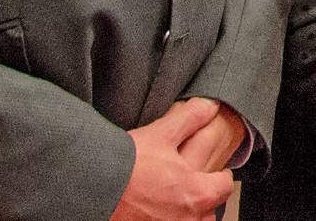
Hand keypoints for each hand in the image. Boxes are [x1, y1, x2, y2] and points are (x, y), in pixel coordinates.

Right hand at [110, 98, 235, 220]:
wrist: (91, 189)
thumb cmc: (126, 166)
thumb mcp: (161, 134)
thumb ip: (191, 119)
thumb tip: (209, 106)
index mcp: (197, 193)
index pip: (224, 186)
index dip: (219, 175)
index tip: (213, 172)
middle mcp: (187, 219)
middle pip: (208, 210)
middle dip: (202, 197)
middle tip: (188, 185)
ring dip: (186, 214)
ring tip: (171, 200)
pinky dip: (167, 220)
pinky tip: (154, 211)